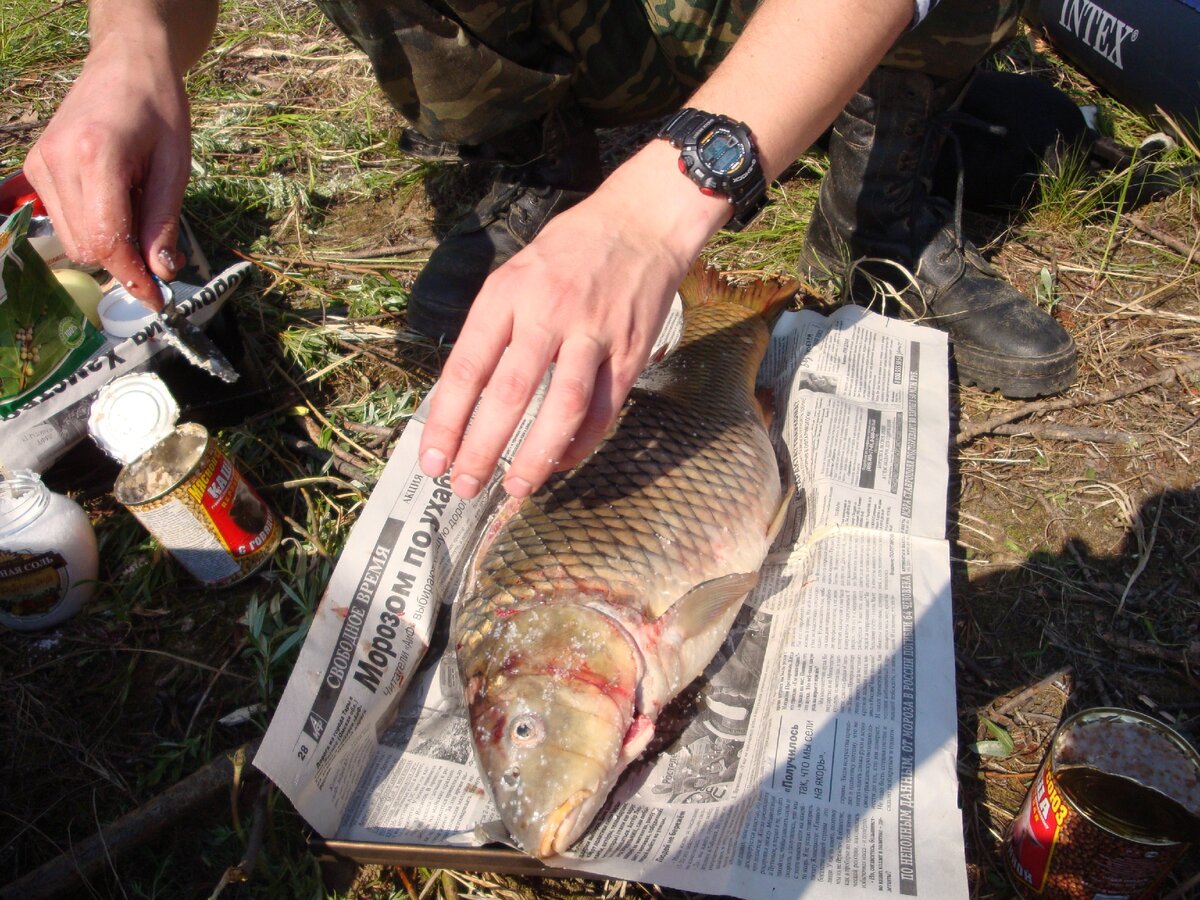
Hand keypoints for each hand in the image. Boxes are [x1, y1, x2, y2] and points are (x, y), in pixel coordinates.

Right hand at [24, 38, 191, 310]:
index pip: (106, 240)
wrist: (127, 64)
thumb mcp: (176, 166)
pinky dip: (91, 228)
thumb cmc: (159, 108)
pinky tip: (114, 209)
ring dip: (108, 245)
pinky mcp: (35, 167)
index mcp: (96, 156)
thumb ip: (163, 222)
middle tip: (159, 254)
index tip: (157, 297)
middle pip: (86, 247)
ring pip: (72, 240)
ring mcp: (41, 164)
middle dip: (124, 262)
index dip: (133, 276)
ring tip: (137, 211)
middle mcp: (58, 161)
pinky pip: (61, 220)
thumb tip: (162, 271)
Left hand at [417, 143, 729, 499]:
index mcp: (507, 293)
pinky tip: (561, 461)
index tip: (431, 459)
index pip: (467, 368)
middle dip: (483, 448)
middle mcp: (548, 312)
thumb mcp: (515, 274)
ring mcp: (592, 333)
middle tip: (465, 486)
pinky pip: (603, 408)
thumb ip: (494, 329)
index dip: (446, 420)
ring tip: (515, 488)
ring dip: (536, 455)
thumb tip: (465, 398)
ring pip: (561, 407)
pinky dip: (581, 442)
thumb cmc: (568, 251)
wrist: (640, 223)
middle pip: (509, 394)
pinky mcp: (629, 351)